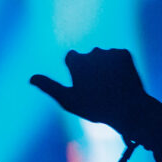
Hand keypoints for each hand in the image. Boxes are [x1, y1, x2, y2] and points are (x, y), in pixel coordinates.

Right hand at [30, 48, 160, 136]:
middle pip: (88, 57)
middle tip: (99, 89)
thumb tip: (31, 78)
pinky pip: (117, 56)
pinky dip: (118, 66)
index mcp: (76, 60)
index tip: (84, 86)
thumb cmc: (96, 108)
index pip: (71, 59)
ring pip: (103, 56)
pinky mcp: (125, 53)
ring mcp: (110, 52)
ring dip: (105, 67)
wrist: (130, 109)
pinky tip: (121, 80)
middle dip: (91, 69)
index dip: (76, 73)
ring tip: (111, 86)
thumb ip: (49, 87)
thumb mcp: (69, 100)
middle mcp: (92, 52)